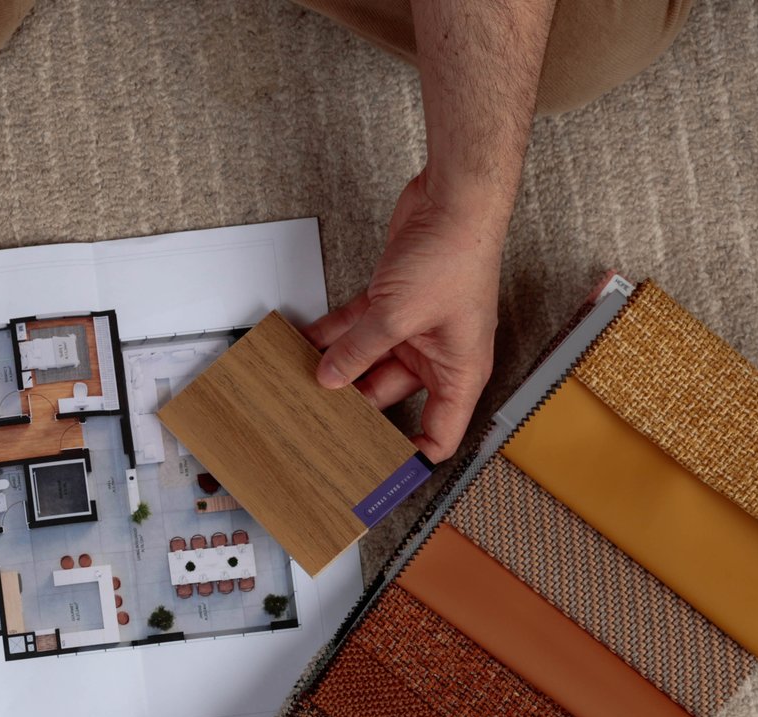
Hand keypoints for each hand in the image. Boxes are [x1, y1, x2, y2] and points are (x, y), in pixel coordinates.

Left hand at [305, 168, 505, 461]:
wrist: (454, 201)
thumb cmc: (455, 256)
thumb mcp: (397, 316)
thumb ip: (358, 350)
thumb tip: (329, 379)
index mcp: (459, 372)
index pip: (440, 433)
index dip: (411, 457)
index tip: (378, 473)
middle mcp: (438, 356)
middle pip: (390, 399)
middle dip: (355, 409)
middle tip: (318, 427)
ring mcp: (414, 330)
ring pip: (366, 363)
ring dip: (335, 370)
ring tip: (297, 388)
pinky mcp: (392, 304)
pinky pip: (356, 331)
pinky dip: (330, 337)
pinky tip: (301, 346)